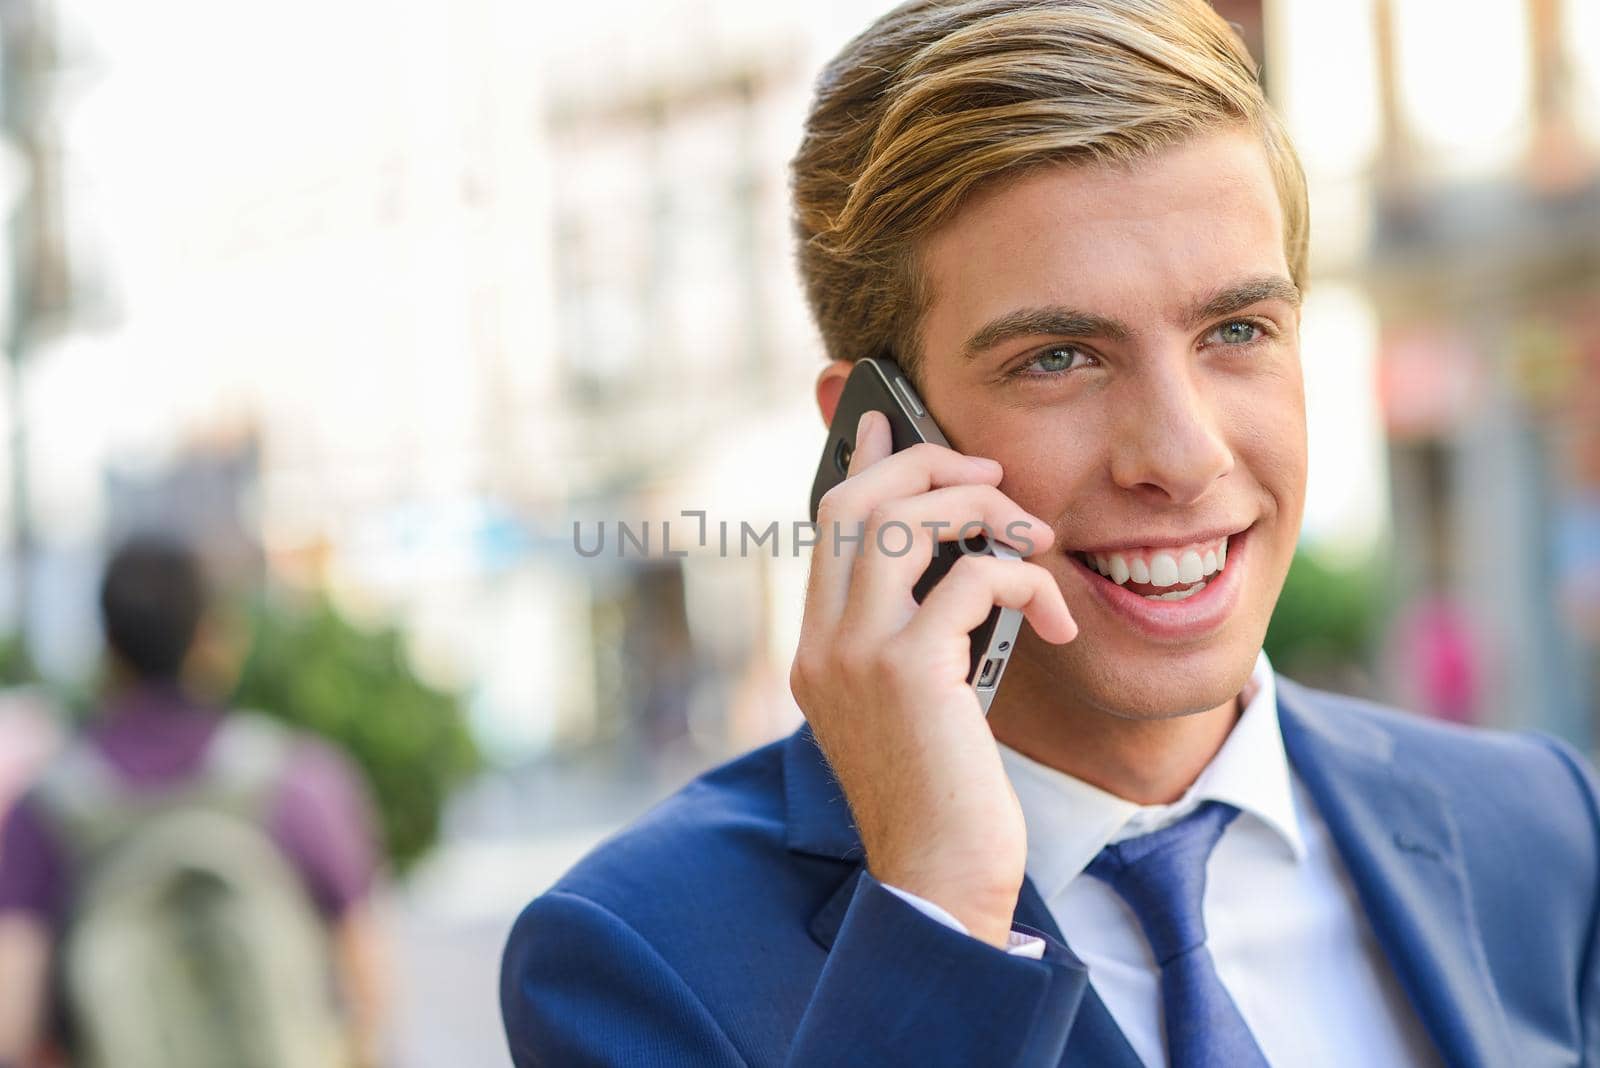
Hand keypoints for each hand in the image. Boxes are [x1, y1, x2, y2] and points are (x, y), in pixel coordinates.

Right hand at [789, 410, 1076, 947]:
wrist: (941, 879)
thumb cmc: (942, 796)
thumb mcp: (916, 705)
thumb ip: (914, 637)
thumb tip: (954, 570)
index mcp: (817, 649)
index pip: (828, 524)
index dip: (864, 465)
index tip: (893, 423)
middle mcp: (822, 643)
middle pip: (858, 503)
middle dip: (928, 465)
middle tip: (991, 473)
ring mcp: (855, 654)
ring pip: (906, 523)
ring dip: (980, 510)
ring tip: (1033, 536)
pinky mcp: (907, 671)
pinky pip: (969, 578)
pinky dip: (1022, 579)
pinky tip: (1054, 619)